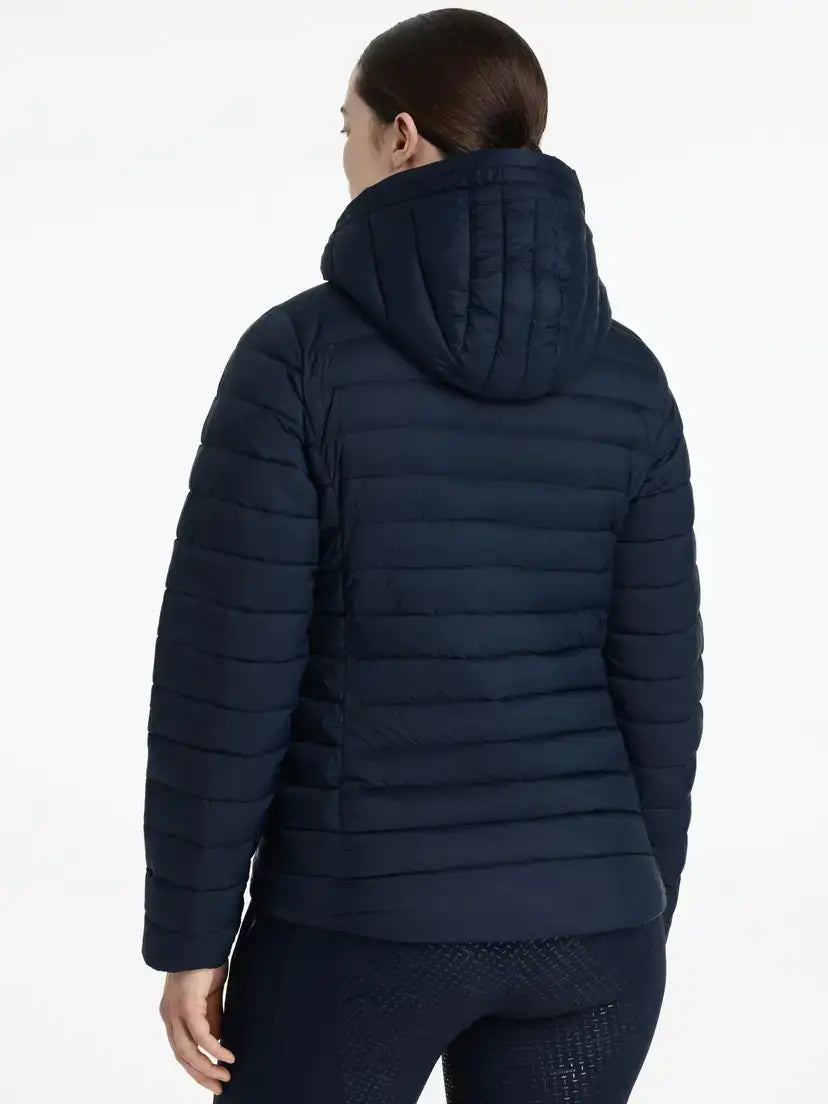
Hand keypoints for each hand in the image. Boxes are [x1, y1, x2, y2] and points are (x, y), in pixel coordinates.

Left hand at [159, 962, 235, 1093]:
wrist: (200, 940)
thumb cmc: (205, 964)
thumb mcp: (208, 997)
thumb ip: (211, 1018)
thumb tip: (217, 1041)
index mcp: (172, 1014)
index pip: (181, 1049)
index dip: (195, 1066)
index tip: (212, 1078)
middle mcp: (169, 1016)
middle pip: (182, 1056)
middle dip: (201, 1074)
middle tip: (220, 1085)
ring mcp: (175, 1012)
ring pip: (187, 1051)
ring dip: (206, 1066)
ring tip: (225, 1075)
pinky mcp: (187, 1006)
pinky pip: (200, 1035)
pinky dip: (214, 1048)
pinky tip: (227, 1055)